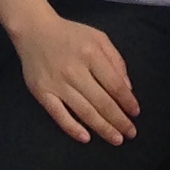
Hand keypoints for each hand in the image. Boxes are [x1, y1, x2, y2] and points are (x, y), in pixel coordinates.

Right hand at [13, 6, 141, 143]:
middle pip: (102, 102)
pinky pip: (59, 114)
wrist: (34, 30)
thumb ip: (116, 61)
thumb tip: (128, 89)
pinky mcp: (42, 92)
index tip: (135, 113)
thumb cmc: (70, 35)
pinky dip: (72, 128)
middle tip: (130, 133)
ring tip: (116, 139)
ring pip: (84, 111)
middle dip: (119, 120)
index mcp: (91, 54)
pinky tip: (86, 137)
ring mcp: (57, 83)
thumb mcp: (99, 38)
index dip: (127, 102)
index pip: (115, 85)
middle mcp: (75, 70)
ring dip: (102, 128)